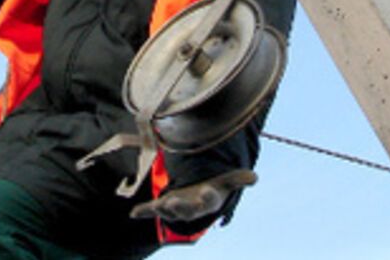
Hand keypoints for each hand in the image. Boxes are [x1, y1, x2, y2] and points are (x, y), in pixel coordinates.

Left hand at [130, 169, 256, 221]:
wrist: (199, 198)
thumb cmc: (214, 188)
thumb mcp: (227, 181)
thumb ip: (239, 179)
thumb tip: (255, 178)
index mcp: (206, 201)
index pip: (208, 200)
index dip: (207, 196)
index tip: (207, 190)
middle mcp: (191, 208)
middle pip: (185, 211)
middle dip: (179, 207)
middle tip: (173, 201)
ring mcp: (176, 207)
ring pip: (169, 211)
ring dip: (162, 209)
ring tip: (157, 204)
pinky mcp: (163, 205)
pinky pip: (152, 210)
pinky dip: (143, 211)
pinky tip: (134, 212)